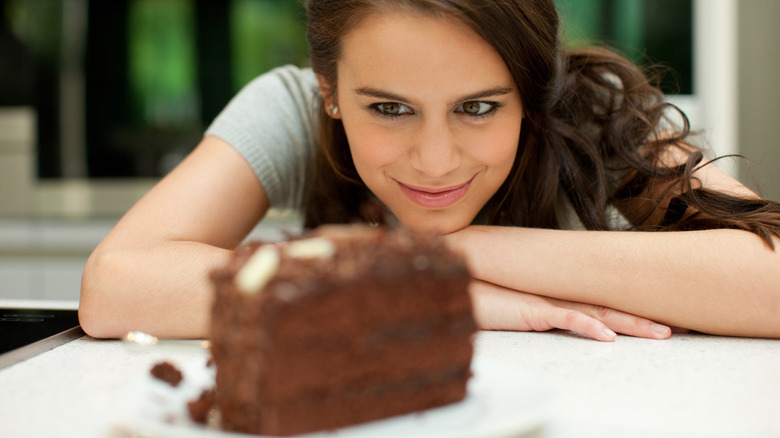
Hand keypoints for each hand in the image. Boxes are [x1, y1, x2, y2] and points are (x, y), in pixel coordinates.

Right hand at [470, 280, 673, 340]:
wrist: (458, 280)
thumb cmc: (485, 292)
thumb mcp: (522, 304)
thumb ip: (544, 308)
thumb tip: (568, 315)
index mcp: (563, 293)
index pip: (607, 301)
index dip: (637, 309)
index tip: (667, 316)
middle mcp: (561, 294)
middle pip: (613, 306)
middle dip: (649, 316)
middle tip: (684, 326)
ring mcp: (548, 300)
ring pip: (598, 312)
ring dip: (631, 324)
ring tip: (661, 334)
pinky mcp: (531, 310)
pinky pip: (565, 318)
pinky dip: (587, 327)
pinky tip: (607, 337)